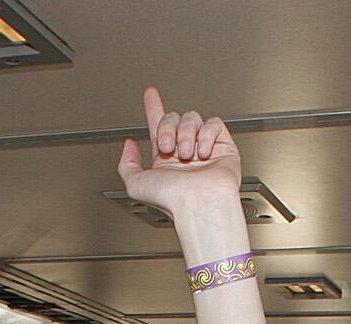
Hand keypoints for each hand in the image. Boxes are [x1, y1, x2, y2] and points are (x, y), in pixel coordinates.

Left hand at [115, 88, 240, 223]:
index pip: (158, 126)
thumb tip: (129, 145)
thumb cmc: (171, 199)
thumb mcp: (135, 184)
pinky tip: (203, 153)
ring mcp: (204, 148)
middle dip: (167, 128)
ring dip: (186, 134)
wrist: (199, 203)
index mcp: (166, 159)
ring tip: (188, 155)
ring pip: (192, 117)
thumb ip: (126, 164)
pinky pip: (213, 124)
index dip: (154, 108)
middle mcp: (184, 152)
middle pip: (173, 117)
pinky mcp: (223, 146)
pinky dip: (206, 135)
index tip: (151, 94)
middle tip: (168, 147)